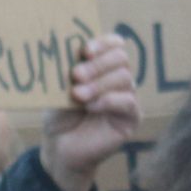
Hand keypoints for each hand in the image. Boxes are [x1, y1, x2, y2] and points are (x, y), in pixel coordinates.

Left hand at [41, 35, 140, 190]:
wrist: (59, 148)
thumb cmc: (58, 115)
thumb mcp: (58, 89)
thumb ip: (66, 70)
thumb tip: (64, 48)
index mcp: (102, 65)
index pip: (113, 44)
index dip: (103, 43)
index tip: (85, 50)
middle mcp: (118, 78)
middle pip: (120, 58)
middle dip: (97, 64)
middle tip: (75, 75)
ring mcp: (127, 96)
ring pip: (124, 78)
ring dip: (99, 85)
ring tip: (77, 95)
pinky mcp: (132, 117)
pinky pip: (127, 102)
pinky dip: (108, 101)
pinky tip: (90, 107)